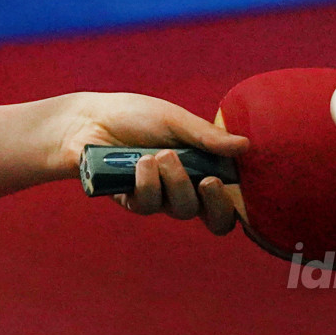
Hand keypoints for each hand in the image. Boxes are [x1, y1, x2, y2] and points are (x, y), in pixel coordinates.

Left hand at [61, 91, 247, 235]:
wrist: (90, 119)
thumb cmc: (135, 116)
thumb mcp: (174, 120)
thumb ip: (206, 137)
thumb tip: (246, 146)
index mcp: (202, 168)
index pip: (229, 200)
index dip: (234, 203)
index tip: (228, 182)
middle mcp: (185, 188)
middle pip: (214, 218)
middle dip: (214, 201)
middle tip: (208, 180)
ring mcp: (159, 197)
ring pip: (182, 209)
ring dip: (175, 183)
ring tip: (160, 155)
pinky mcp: (132, 201)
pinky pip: (148, 205)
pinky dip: (147, 184)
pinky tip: (140, 163)